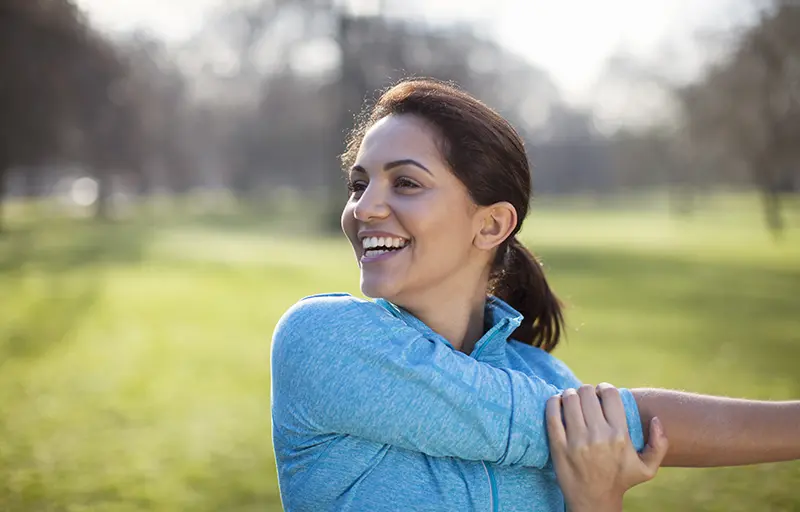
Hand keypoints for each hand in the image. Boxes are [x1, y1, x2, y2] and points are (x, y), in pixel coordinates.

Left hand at [547, 383, 668, 511]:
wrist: (593, 501)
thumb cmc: (619, 481)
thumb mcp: (647, 468)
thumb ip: (660, 444)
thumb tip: (656, 419)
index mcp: (619, 436)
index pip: (610, 394)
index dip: (605, 388)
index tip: (601, 394)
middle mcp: (598, 436)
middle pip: (586, 392)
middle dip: (586, 391)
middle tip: (586, 398)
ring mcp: (576, 441)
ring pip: (569, 398)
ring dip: (570, 394)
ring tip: (572, 401)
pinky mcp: (558, 445)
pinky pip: (552, 413)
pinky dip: (553, 402)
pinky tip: (557, 404)